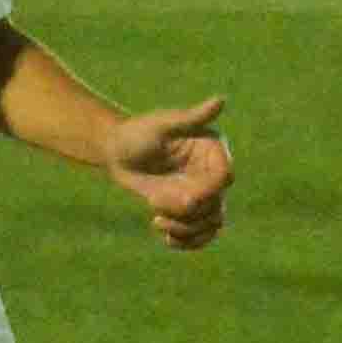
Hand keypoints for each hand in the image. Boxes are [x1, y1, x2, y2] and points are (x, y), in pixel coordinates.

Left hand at [106, 96, 231, 248]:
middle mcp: (212, 173)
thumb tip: (221, 100)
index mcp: (212, 151)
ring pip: (211, 224)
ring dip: (186, 230)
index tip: (184, 198)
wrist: (117, 152)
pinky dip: (187, 242)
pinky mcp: (189, 209)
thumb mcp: (161, 124)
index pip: (224, 178)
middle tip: (154, 204)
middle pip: (217, 206)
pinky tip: (165, 237)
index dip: (208, 192)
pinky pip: (201, 234)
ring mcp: (202, 193)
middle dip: (188, 213)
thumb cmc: (137, 132)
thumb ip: (191, 118)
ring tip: (157, 221)